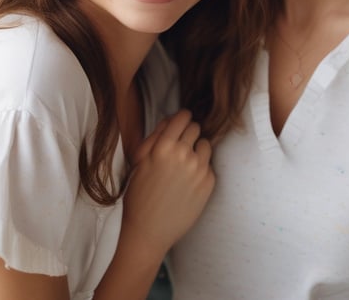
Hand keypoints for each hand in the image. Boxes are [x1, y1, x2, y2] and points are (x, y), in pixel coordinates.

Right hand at [121, 109, 214, 258]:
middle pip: (196, 128)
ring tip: (184, 164)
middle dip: (188, 133)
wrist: (149, 231)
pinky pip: (209, 165)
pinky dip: (201, 169)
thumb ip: (155, 136)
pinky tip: (188, 181)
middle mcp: (184, 155)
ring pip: (205, 145)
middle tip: (180, 146)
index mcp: (163, 147)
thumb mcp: (139, 161)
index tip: (181, 122)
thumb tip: (171, 119)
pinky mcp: (208, 184)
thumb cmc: (139, 195)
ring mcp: (199, 170)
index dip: (182, 118)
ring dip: (197, 149)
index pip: (183, 117)